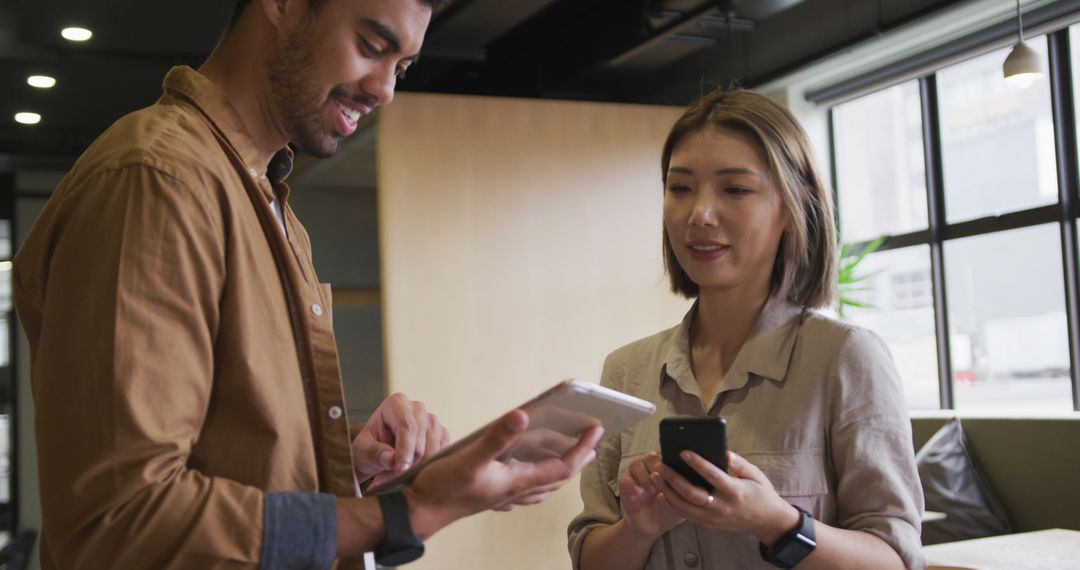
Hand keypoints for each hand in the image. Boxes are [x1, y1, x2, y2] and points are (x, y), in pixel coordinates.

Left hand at [351, 393, 449, 485]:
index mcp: (397, 403)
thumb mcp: (362, 451)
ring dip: (419, 467)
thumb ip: (375, 453)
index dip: (405, 450)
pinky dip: (429, 467)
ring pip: (434, 447)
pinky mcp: (442, 434)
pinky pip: (442, 454)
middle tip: (393, 480)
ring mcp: (432, 421)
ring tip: (398, 478)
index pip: (406, 426)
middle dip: (410, 463)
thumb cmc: (368, 449)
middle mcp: (418, 408)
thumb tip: (392, 460)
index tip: (400, 471)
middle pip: (422, 438)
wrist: (377, 454)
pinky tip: (413, 473)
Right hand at [404, 409, 603, 537]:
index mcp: (516, 481)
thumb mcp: (469, 457)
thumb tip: (523, 414)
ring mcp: (503, 497)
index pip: (562, 467)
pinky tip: (530, 477)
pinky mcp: (491, 497)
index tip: (596, 430)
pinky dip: (537, 482)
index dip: (582, 448)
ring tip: (570, 457)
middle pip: (558, 479)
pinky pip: (525, 492)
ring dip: (560, 473)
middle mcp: (514, 491)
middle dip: (578, 461)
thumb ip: (497, 437)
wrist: (418, 512)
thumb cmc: (442, 487)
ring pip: (542, 487)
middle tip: (592, 443)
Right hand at [617, 452, 683, 536]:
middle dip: (656, 468)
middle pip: (649, 457)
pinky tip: (639, 493)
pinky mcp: (626, 488)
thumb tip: (701, 476)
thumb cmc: (671, 511)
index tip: (675, 473)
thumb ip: (689, 489)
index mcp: (664, 469)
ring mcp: (636, 478)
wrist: (655, 527)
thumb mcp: (683, 501)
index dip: (669, 462)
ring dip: (645, 476)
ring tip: (653, 490)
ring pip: (636, 464)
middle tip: (663, 482)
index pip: (665, 455)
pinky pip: (625, 479)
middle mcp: (649, 470)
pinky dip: (632, 484)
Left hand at [653, 451, 799, 543]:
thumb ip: (739, 463)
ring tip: (657, 477)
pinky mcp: (709, 525)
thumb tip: (723, 452)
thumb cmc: (761, 494)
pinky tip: (663, 493)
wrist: (767, 521)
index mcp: (735, 491)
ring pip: (685, 506)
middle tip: (661, 465)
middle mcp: (722, 506)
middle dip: (674, 478)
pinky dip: (673, 504)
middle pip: (692, 493)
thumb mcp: (756, 474)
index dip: (697, 463)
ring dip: (668, 491)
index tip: (683, 451)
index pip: (712, 475)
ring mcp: (714, 518)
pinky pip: (687, 516)